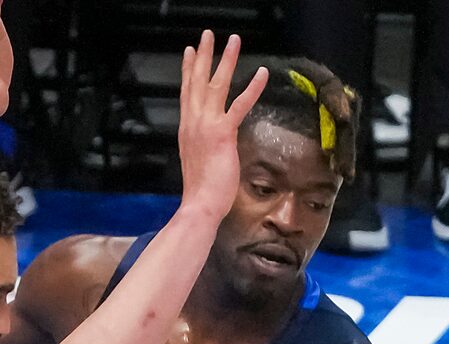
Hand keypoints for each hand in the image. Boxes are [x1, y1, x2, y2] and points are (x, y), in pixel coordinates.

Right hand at [173, 31, 266, 216]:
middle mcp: (193, 122)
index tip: (189, 51)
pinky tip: (261, 72)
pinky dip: (252, 88)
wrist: (199, 204)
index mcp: (187, 128)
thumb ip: (205, 146)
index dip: (188, 70)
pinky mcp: (223, 134)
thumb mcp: (199, 161)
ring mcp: (206, 125)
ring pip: (217, 84)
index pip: (187, 92)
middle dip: (203, 55)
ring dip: (226, 59)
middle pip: (198, 80)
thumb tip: (213, 144)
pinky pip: (240, 105)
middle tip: (207, 34)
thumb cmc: (201, 191)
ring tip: (233, 40)